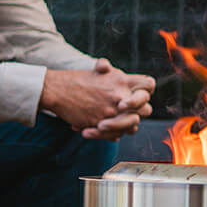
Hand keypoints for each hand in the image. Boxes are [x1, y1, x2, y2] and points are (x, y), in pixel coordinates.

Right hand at [41, 59, 155, 138]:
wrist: (57, 90)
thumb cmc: (78, 79)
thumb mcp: (100, 72)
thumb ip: (116, 75)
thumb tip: (122, 80)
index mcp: (122, 80)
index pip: (149, 84)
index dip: (147, 90)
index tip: (139, 96)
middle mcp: (120, 95)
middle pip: (146, 109)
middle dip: (139, 112)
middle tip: (127, 113)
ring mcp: (111, 111)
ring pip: (133, 125)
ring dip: (127, 126)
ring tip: (115, 124)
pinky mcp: (100, 124)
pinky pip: (115, 135)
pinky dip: (112, 135)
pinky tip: (104, 130)